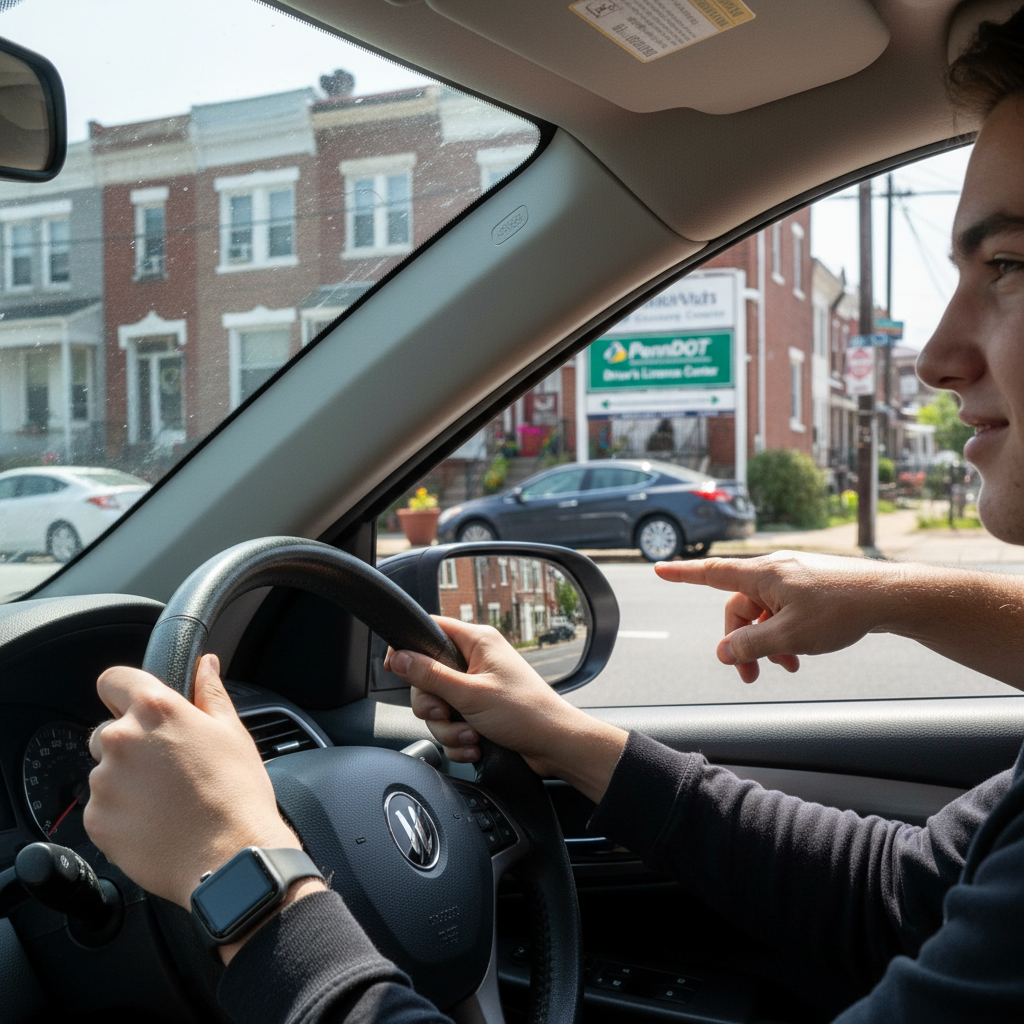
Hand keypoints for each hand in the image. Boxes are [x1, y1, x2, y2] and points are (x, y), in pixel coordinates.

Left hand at [85, 655, 310, 910]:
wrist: (229, 858)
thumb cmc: (237, 793)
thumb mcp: (232, 733)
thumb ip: (210, 693)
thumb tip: (205, 665)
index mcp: (155, 710)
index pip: (114, 679)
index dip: (125, 691)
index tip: (136, 706)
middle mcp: (121, 740)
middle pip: (108, 730)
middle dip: (132, 744)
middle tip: (169, 767)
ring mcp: (104, 782)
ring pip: (106, 772)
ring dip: (128, 781)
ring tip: (168, 801)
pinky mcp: (96, 820)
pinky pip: (103, 808)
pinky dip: (123, 814)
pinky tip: (157, 823)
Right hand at [389, 617, 626, 802]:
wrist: (554, 746)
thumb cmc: (525, 712)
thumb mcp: (470, 694)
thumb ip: (430, 675)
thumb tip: (398, 657)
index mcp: (477, 642)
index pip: (431, 628)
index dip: (409, 646)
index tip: (394, 666)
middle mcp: (476, 660)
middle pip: (427, 676)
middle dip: (433, 705)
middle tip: (445, 714)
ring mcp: (477, 687)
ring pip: (438, 705)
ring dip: (448, 728)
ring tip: (470, 736)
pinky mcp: (479, 711)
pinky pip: (452, 723)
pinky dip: (459, 739)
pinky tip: (475, 746)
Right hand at [655, 551, 904, 682]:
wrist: (890, 597)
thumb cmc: (840, 611)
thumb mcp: (789, 636)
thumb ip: (750, 645)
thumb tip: (723, 652)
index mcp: (762, 574)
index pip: (711, 573)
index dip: (682, 574)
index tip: (659, 569)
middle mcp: (774, 570)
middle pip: (738, 606)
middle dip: (740, 641)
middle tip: (750, 676)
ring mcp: (793, 576)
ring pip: (763, 611)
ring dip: (766, 641)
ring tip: (786, 667)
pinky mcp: (810, 585)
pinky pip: (783, 609)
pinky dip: (784, 632)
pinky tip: (800, 654)